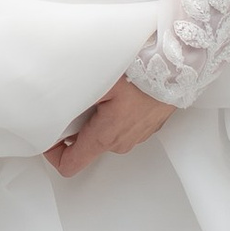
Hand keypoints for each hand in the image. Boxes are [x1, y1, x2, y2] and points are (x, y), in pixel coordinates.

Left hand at [45, 74, 176, 178]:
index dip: (52, 153)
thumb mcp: (99, 81)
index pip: (69, 165)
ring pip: (105, 134)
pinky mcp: (148, 126)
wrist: (180, 65)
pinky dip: (115, 113)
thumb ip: (73, 98)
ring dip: (97, 118)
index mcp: (105, 136)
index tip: (49, 134)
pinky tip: (121, 92)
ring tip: (102, 91)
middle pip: (86, 146)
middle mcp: (121, 142)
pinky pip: (122, 126)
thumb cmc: (143, 71)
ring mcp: (137, 135)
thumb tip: (51, 106)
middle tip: (77, 98)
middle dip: (76, 127)